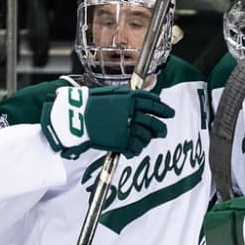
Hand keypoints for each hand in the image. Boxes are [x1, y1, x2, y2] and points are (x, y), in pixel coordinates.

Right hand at [39, 83, 171, 157]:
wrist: (75, 116)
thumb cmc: (90, 103)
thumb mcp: (112, 93)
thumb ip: (129, 97)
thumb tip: (145, 100)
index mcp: (131, 98)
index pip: (154, 104)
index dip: (164, 110)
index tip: (170, 114)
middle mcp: (132, 113)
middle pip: (154, 123)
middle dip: (161, 129)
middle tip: (162, 132)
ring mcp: (127, 128)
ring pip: (146, 137)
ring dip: (147, 140)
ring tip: (144, 141)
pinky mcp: (121, 141)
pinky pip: (136, 148)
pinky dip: (136, 150)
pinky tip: (133, 149)